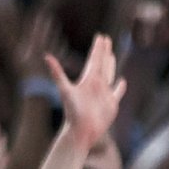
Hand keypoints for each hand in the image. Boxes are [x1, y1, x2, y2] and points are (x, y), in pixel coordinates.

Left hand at [48, 34, 127, 154]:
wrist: (80, 132)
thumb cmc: (72, 113)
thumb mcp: (65, 90)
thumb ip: (57, 73)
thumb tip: (46, 56)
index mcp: (88, 80)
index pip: (94, 60)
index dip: (98, 48)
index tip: (100, 36)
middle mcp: (96, 85)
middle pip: (102, 64)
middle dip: (104, 52)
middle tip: (106, 39)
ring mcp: (104, 94)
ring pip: (109, 75)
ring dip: (111, 65)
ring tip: (111, 55)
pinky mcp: (111, 105)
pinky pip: (117, 93)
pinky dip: (120, 87)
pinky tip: (123, 81)